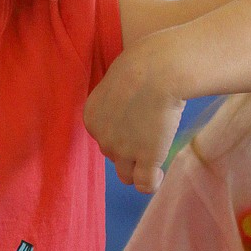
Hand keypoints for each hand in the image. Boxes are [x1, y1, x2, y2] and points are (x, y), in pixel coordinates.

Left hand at [83, 40, 184, 192]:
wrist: (158, 69)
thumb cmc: (144, 66)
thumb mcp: (119, 82)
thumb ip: (119, 102)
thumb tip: (133, 116)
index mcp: (92, 118)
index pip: (105, 136)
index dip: (122, 132)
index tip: (138, 121)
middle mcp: (103, 138)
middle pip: (114, 154)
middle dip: (129, 147)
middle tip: (151, 130)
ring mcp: (123, 151)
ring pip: (126, 174)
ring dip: (138, 167)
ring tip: (154, 157)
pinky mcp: (145, 159)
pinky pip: (144, 184)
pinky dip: (150, 182)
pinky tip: (158, 173)